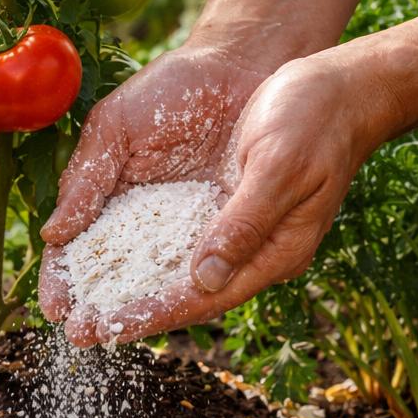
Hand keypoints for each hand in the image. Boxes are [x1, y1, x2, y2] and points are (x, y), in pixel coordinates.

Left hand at [51, 51, 395, 346]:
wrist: (340, 85)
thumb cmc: (315, 118)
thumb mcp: (278, 166)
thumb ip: (243, 223)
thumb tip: (206, 278)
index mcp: (276, 252)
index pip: (204, 298)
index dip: (153, 315)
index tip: (107, 331)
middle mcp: (254, 252)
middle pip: (184, 294)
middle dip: (130, 313)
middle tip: (77, 332)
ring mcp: (238, 231)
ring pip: (176, 272)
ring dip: (130, 289)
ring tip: (81, 307)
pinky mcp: (224, 207)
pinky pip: (176, 241)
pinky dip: (142, 255)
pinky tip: (107, 261)